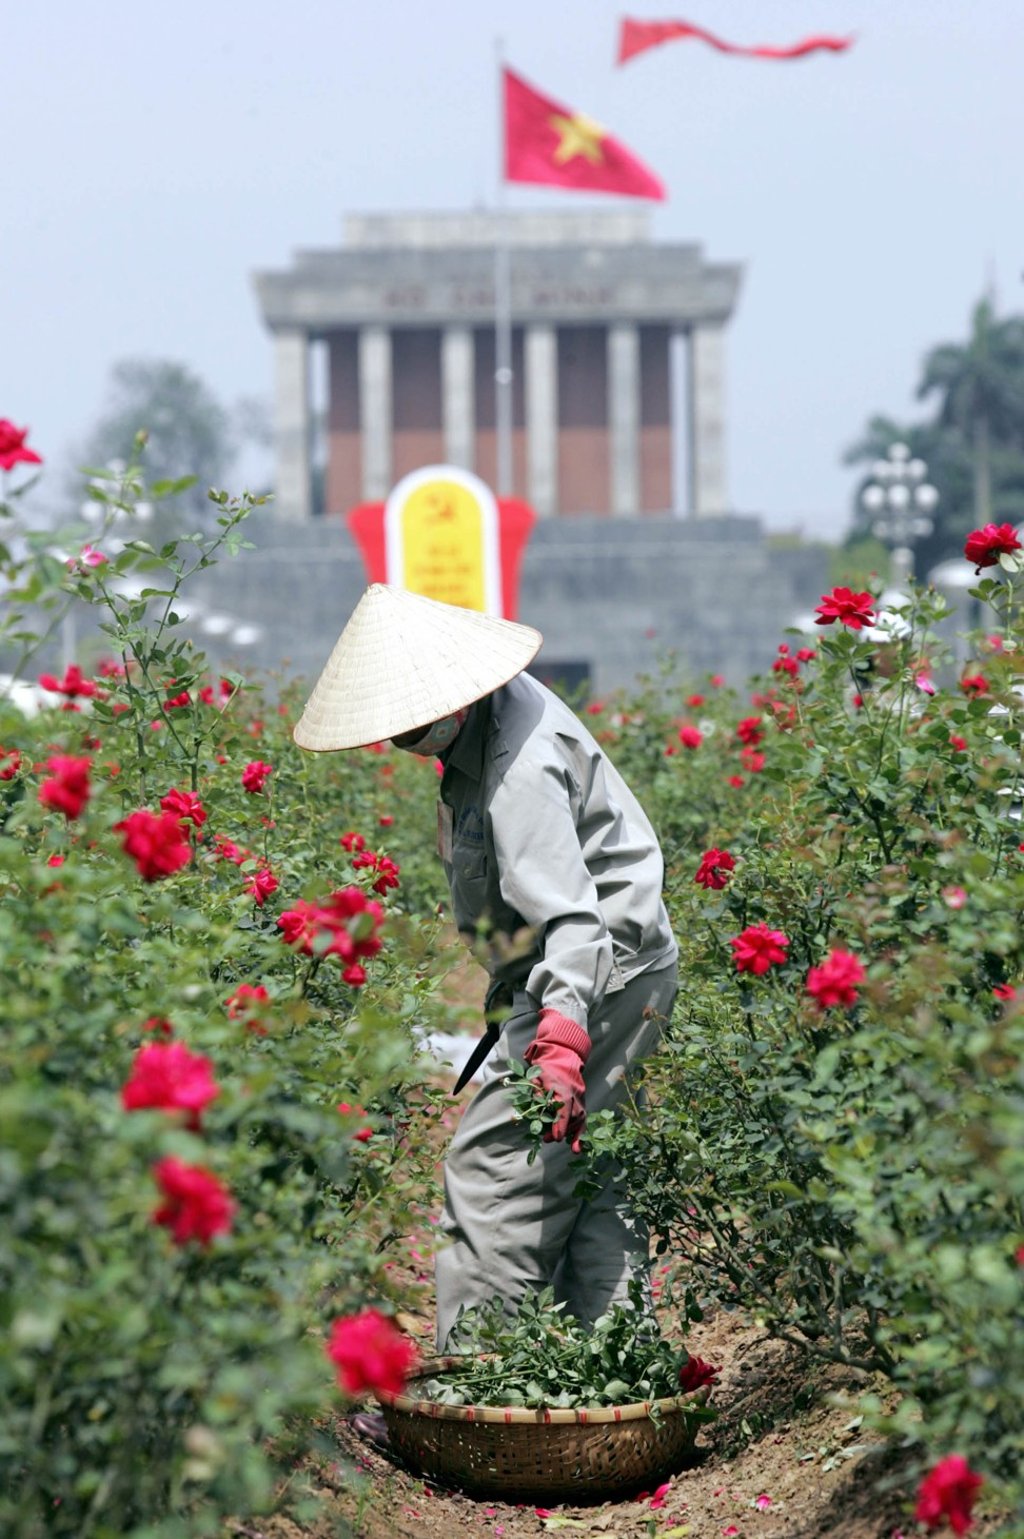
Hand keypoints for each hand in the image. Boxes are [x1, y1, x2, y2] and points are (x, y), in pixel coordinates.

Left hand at [523, 1009, 590, 1151]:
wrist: (561, 1054)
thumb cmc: (545, 1066)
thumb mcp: (535, 1076)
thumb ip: (535, 1091)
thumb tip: (534, 1108)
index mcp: (563, 1086)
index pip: (564, 1108)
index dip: (560, 1124)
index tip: (556, 1137)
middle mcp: (575, 1092)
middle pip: (572, 1116)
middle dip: (561, 1130)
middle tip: (547, 1139)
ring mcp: (580, 1096)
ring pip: (580, 1118)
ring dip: (569, 1132)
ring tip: (557, 1140)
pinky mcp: (582, 1099)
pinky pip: (583, 1118)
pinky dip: (579, 1133)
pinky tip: (576, 1148)